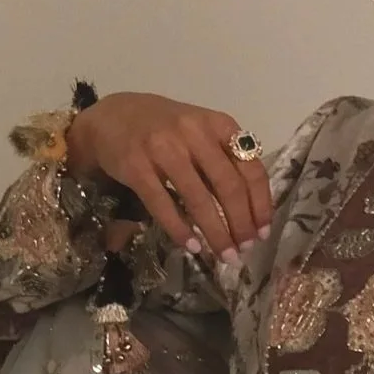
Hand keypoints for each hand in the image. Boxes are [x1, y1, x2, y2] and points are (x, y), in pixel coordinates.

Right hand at [65, 92, 272, 261]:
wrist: (111, 117)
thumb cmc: (164, 129)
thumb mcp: (200, 132)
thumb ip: (223, 159)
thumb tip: (249, 211)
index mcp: (218, 124)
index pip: (250, 167)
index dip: (260, 204)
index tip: (263, 232)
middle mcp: (194, 132)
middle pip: (228, 186)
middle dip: (241, 224)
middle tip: (244, 251)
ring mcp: (163, 148)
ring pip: (198, 199)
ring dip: (215, 233)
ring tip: (223, 256)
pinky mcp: (136, 166)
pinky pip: (163, 205)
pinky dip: (180, 230)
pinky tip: (192, 247)